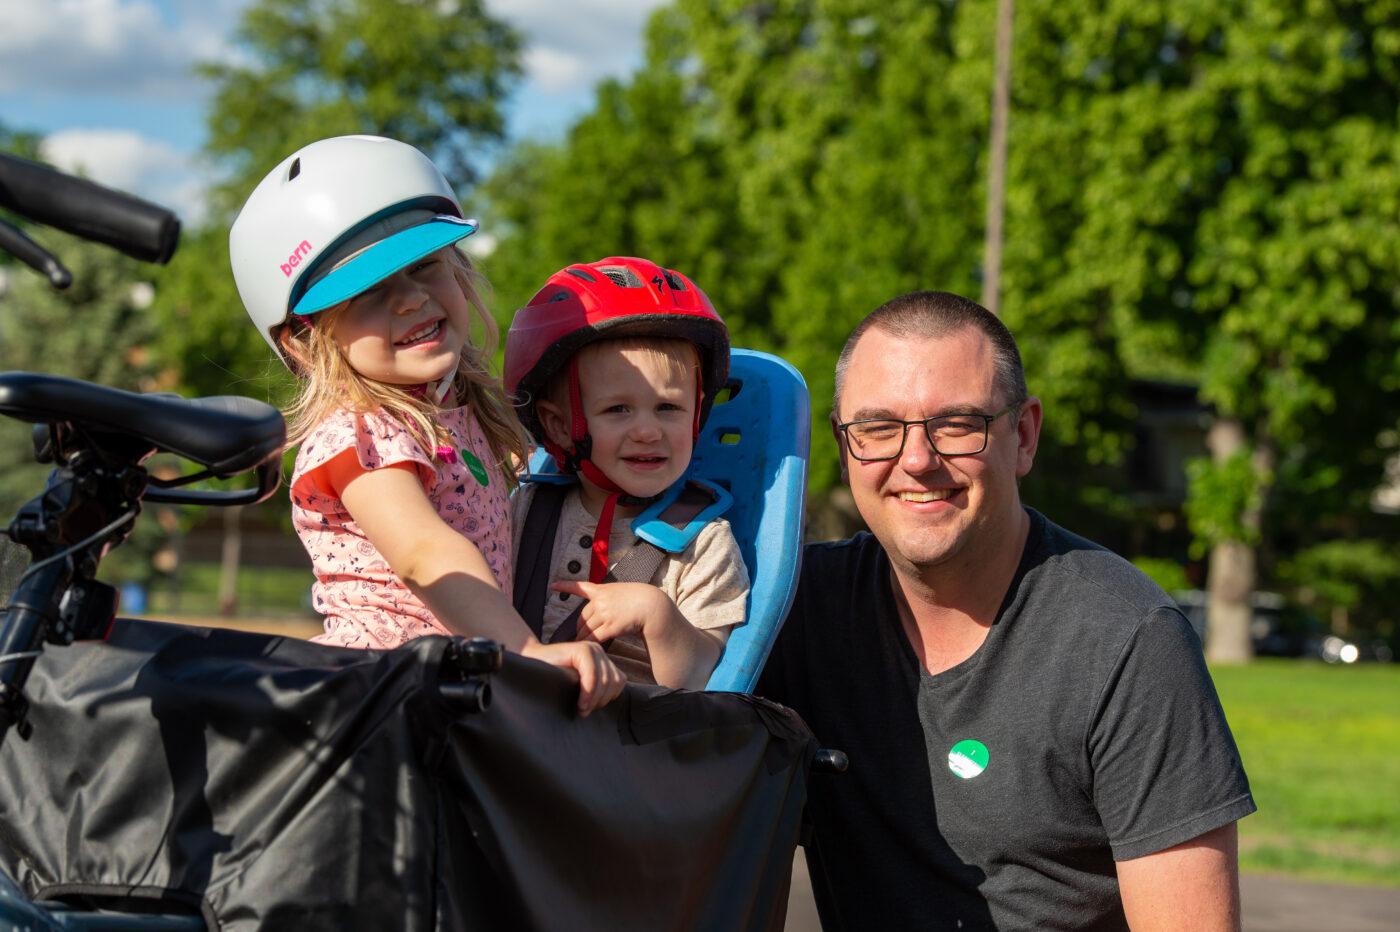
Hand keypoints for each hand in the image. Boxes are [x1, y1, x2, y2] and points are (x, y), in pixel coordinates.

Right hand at [520, 638, 624, 716]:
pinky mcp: (581, 649)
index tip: (590, 708)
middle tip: (584, 711)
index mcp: (601, 660)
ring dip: (594, 700)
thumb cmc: (551, 680)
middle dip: (600, 701)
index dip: (607, 698)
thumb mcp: (578, 686)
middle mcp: (599, 652)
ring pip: (606, 680)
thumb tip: (612, 701)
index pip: (619, 681)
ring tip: (580, 709)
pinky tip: (579, 703)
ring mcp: (591, 648)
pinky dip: (588, 693)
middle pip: (614, 682)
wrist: (528, 663)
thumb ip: (595, 690)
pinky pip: (593, 675)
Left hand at [550, 580, 678, 643]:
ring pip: (586, 629)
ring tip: (582, 646)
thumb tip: (599, 615)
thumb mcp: (622, 593)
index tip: (553, 585)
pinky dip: (590, 644)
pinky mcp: (611, 626)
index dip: (565, 586)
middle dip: (580, 629)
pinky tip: (589, 649)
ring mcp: (605, 613)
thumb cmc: (641, 600)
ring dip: (583, 639)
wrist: (652, 605)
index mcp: (602, 590)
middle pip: (582, 618)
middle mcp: (601, 601)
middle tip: (578, 637)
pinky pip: (594, 638)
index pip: (580, 587)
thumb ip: (608, 601)